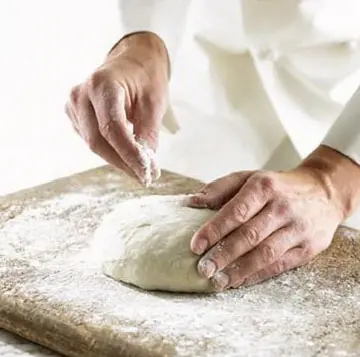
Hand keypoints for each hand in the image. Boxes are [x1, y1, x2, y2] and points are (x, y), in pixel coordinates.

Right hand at [65, 32, 168, 184]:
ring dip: (117, 160)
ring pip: (94, 144)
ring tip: (140, 169)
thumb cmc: (146, 77)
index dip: (129, 155)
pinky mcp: (75, 114)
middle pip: (98, 141)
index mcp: (102, 85)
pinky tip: (126, 155)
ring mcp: (74, 105)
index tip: (147, 173)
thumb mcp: (154, 103)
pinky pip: (91, 140)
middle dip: (123, 163)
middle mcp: (81, 94)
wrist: (132, 60)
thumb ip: (148, 133)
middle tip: (146, 177)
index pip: (112, 129)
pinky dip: (110, 151)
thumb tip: (146, 165)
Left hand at [188, 146, 359, 289]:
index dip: (214, 230)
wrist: (323, 192)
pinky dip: (257, 275)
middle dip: (223, 255)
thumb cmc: (277, 186)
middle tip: (203, 269)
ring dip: (239, 270)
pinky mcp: (308, 247)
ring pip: (265, 254)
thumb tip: (190, 202)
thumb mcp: (249, 178)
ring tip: (218, 281)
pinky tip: (239, 281)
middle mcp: (282, 207)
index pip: (236, 212)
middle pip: (249, 235)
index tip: (195, 246)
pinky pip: (280, 265)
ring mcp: (297, 229)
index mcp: (264, 187)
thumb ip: (219, 189)